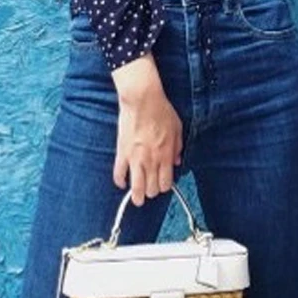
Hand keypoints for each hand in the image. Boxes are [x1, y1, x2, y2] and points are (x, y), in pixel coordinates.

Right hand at [113, 87, 183, 205]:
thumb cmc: (161, 111)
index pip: (166, 183)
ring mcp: (135, 158)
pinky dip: (120, 181)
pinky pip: (118, 173)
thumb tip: (177, 161)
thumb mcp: (177, 128)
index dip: (164, 187)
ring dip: (137, 196)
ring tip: (137, 198)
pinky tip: (122, 183)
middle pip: (152, 189)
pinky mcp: (122, 152)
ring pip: (136, 188)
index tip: (162, 184)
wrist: (143, 99)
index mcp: (166, 155)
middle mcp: (151, 160)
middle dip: (152, 191)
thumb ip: (178, 147)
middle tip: (150, 189)